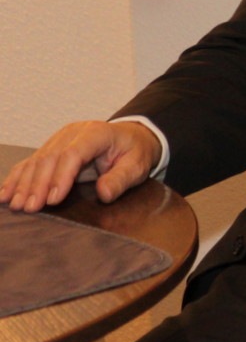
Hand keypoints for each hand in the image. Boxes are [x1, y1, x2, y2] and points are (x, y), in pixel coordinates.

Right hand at [0, 121, 160, 211]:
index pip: (74, 154)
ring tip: (17, 205)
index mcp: (96, 133)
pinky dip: (17, 178)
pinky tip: (5, 194)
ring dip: (24, 184)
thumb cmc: (134, 152)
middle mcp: (74, 133)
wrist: (132, 137)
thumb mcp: (137, 165)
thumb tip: (104, 193)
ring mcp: (60, 138)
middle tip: (30, 208)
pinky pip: (30, 162)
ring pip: (37, 160)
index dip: (61, 176)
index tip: (53, 199)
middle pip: (50, 157)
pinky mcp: (51, 147)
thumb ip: (122, 179)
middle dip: (38, 184)